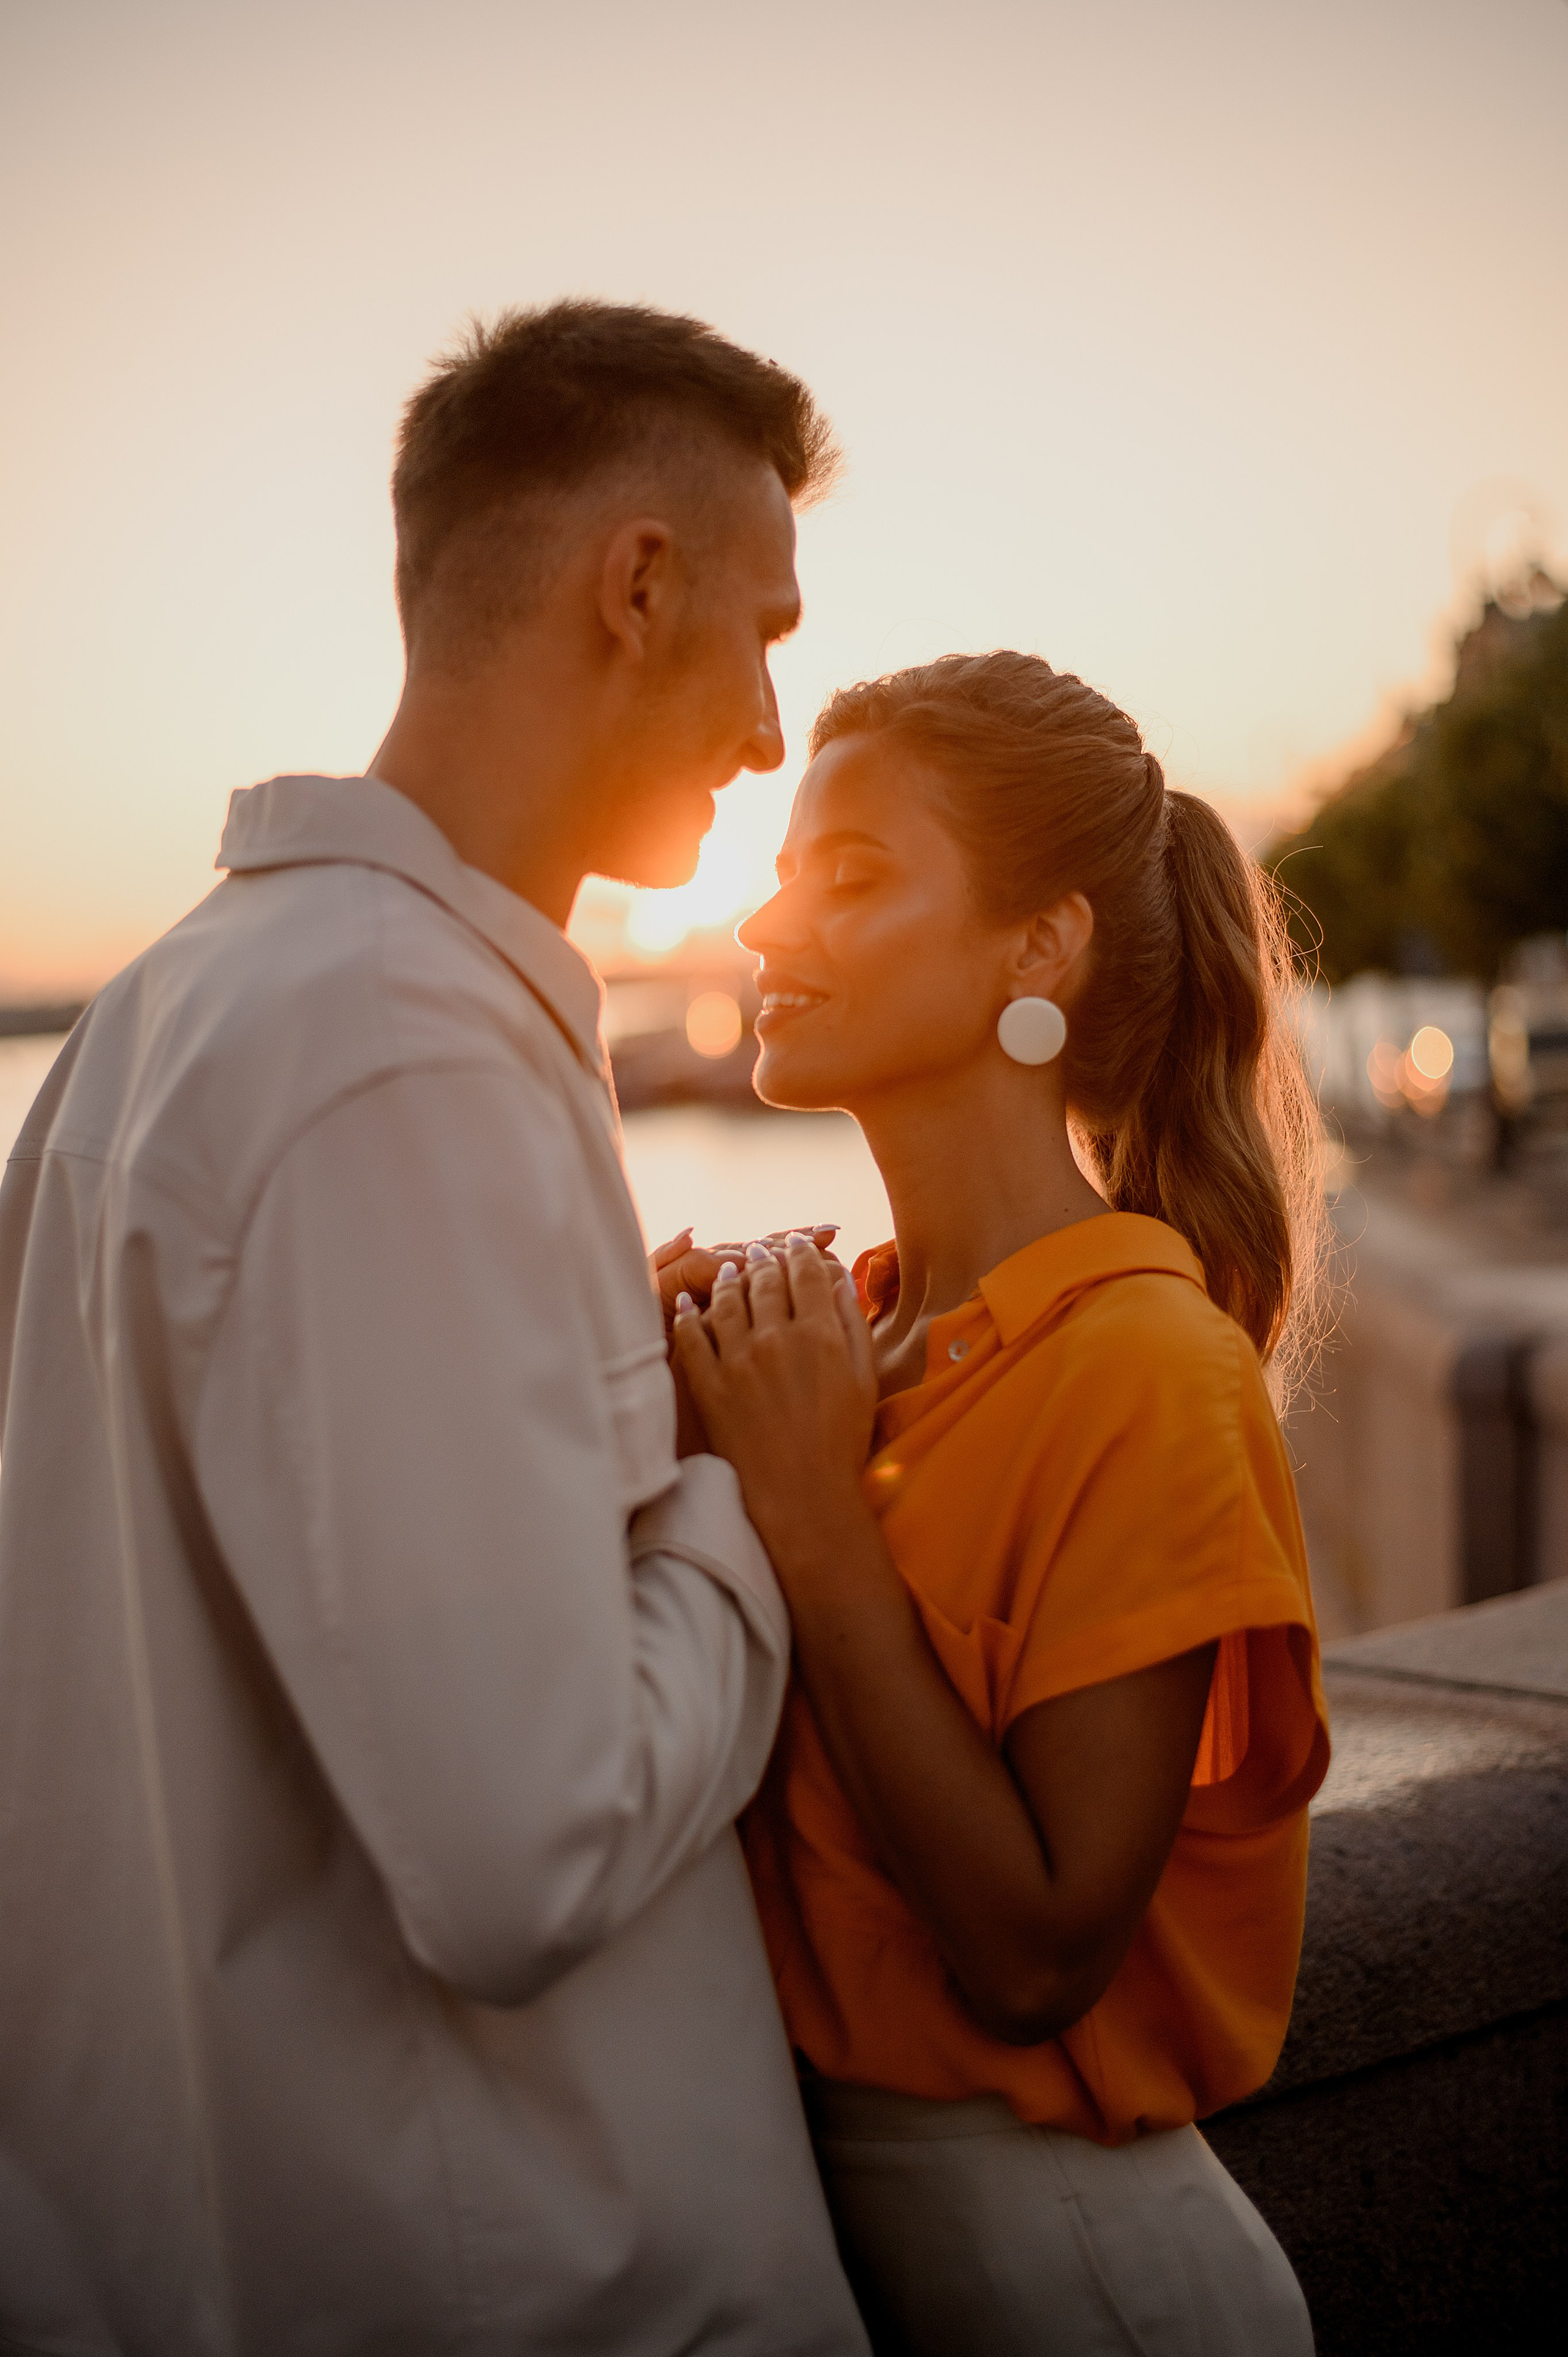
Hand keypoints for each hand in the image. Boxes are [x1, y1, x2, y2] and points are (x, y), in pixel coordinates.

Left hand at [672, 1234, 876, 1581]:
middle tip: (762, 1250)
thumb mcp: (864, 1380)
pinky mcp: (709, 1384)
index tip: (797, 1243)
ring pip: (729, 1299)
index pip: (806, 1273)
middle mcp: (777, 1337)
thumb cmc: (841, 1443)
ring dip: (731, 1278)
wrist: (803, 1497)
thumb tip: (841, 1281)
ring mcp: (738, 1360)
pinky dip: (690, 1314)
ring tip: (731, 1269)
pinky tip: (689, 1303)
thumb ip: (853, 1325)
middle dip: (765, 1259)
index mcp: (820, 1333)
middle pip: (766, 1279)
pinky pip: (693, 1336)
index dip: (802, 1252)